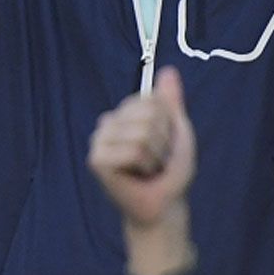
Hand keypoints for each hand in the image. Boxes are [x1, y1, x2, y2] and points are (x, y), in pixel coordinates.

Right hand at [88, 67, 194, 228]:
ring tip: (148, 169)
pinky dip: (144, 166)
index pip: (151, 101)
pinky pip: (132, 151)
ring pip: (141, 134)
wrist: (164, 204)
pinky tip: (136, 175)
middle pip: (147, 116)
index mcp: (122, 114)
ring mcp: (98, 141)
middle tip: (156, 159)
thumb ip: (171, 102)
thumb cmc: (170, 171)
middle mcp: (106, 123)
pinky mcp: (96, 160)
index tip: (163, 143)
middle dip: (163, 142)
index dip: (167, 124)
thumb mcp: (176, 131)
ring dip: (155, 157)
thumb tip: (169, 70)